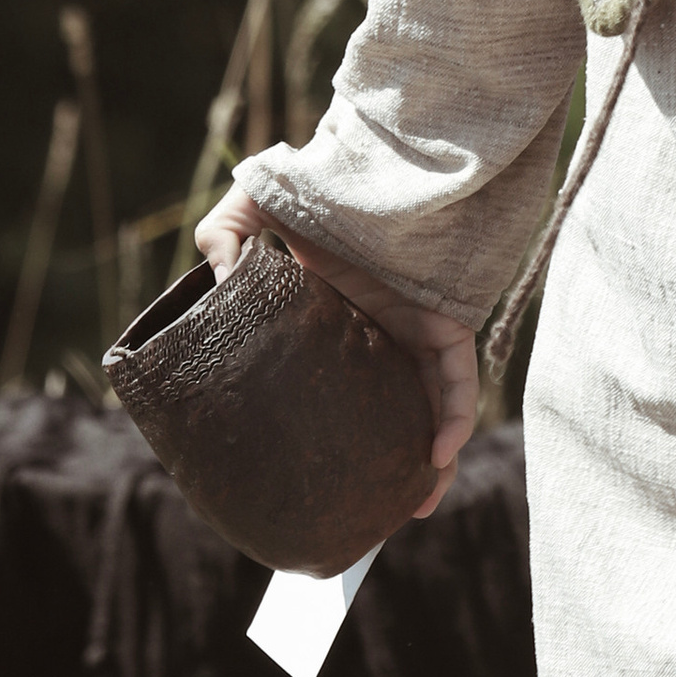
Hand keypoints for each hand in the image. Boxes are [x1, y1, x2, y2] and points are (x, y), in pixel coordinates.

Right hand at [196, 182, 479, 521]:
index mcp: (336, 326)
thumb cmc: (314, 183)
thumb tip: (219, 281)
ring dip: (430, 461)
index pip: (339, 388)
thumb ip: (222, 241)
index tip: (314, 474)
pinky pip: (457, 380)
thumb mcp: (249, 211)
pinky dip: (452, 418)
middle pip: (388, 411)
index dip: (332, 429)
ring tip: (416, 507)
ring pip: (430, 410)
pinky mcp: (447, 322)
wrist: (376, 161)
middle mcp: (379, 336)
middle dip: (385, 463)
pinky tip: (438, 455)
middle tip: (368, 516)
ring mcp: (416, 332)